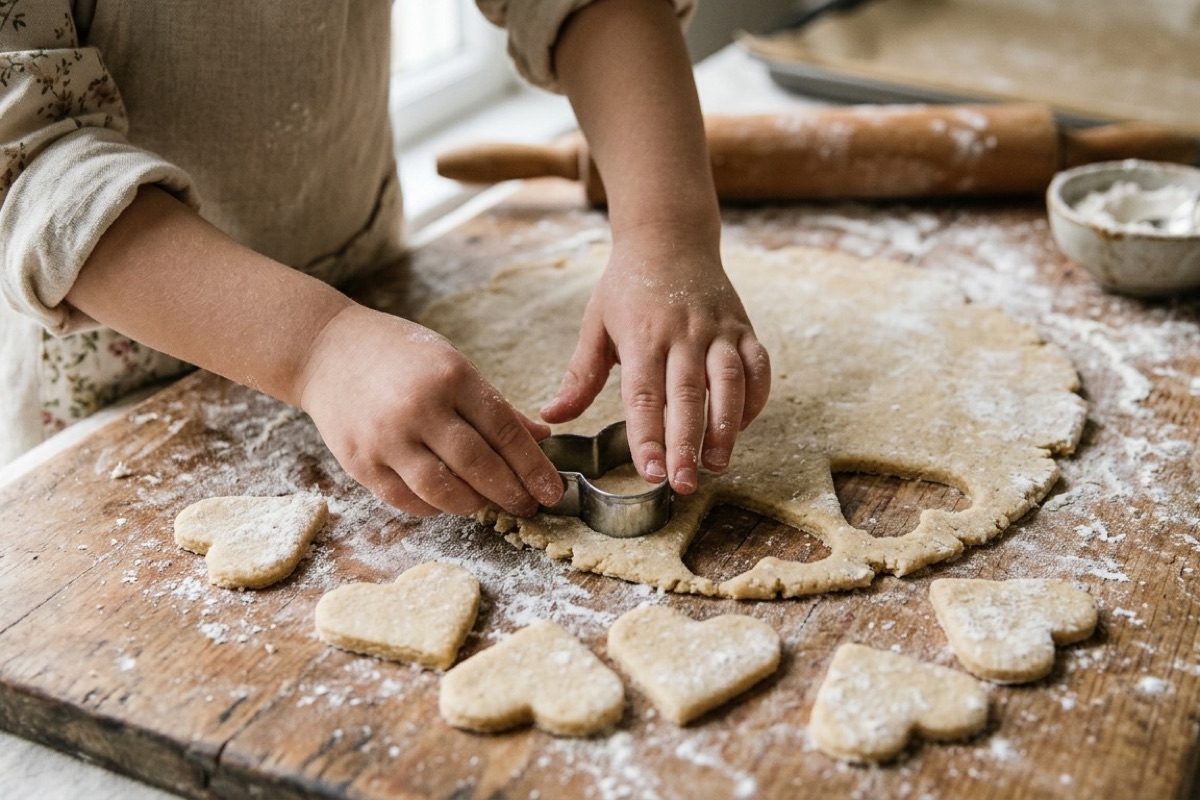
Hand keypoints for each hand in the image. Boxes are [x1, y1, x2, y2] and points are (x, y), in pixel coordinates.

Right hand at [298, 304, 564, 516]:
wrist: (326, 351)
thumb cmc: (400, 355)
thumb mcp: (453, 364)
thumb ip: (495, 406)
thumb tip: (540, 439)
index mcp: (450, 377)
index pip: (503, 431)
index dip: (533, 467)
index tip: (552, 490)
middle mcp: (418, 408)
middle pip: (477, 466)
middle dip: (510, 492)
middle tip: (528, 506)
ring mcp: (385, 438)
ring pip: (442, 491)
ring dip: (474, 504)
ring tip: (488, 503)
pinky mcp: (360, 462)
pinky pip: (406, 500)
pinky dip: (434, 507)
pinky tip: (448, 500)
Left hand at [540, 237, 770, 493]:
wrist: (669, 236)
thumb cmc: (627, 286)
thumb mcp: (595, 324)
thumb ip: (580, 375)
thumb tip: (552, 416)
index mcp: (642, 336)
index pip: (644, 395)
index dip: (647, 437)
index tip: (649, 474)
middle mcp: (684, 334)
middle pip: (687, 396)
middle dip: (686, 444)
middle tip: (682, 485)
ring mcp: (718, 330)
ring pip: (729, 382)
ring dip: (726, 427)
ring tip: (716, 465)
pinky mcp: (743, 328)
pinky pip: (758, 368)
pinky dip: (754, 400)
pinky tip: (741, 429)